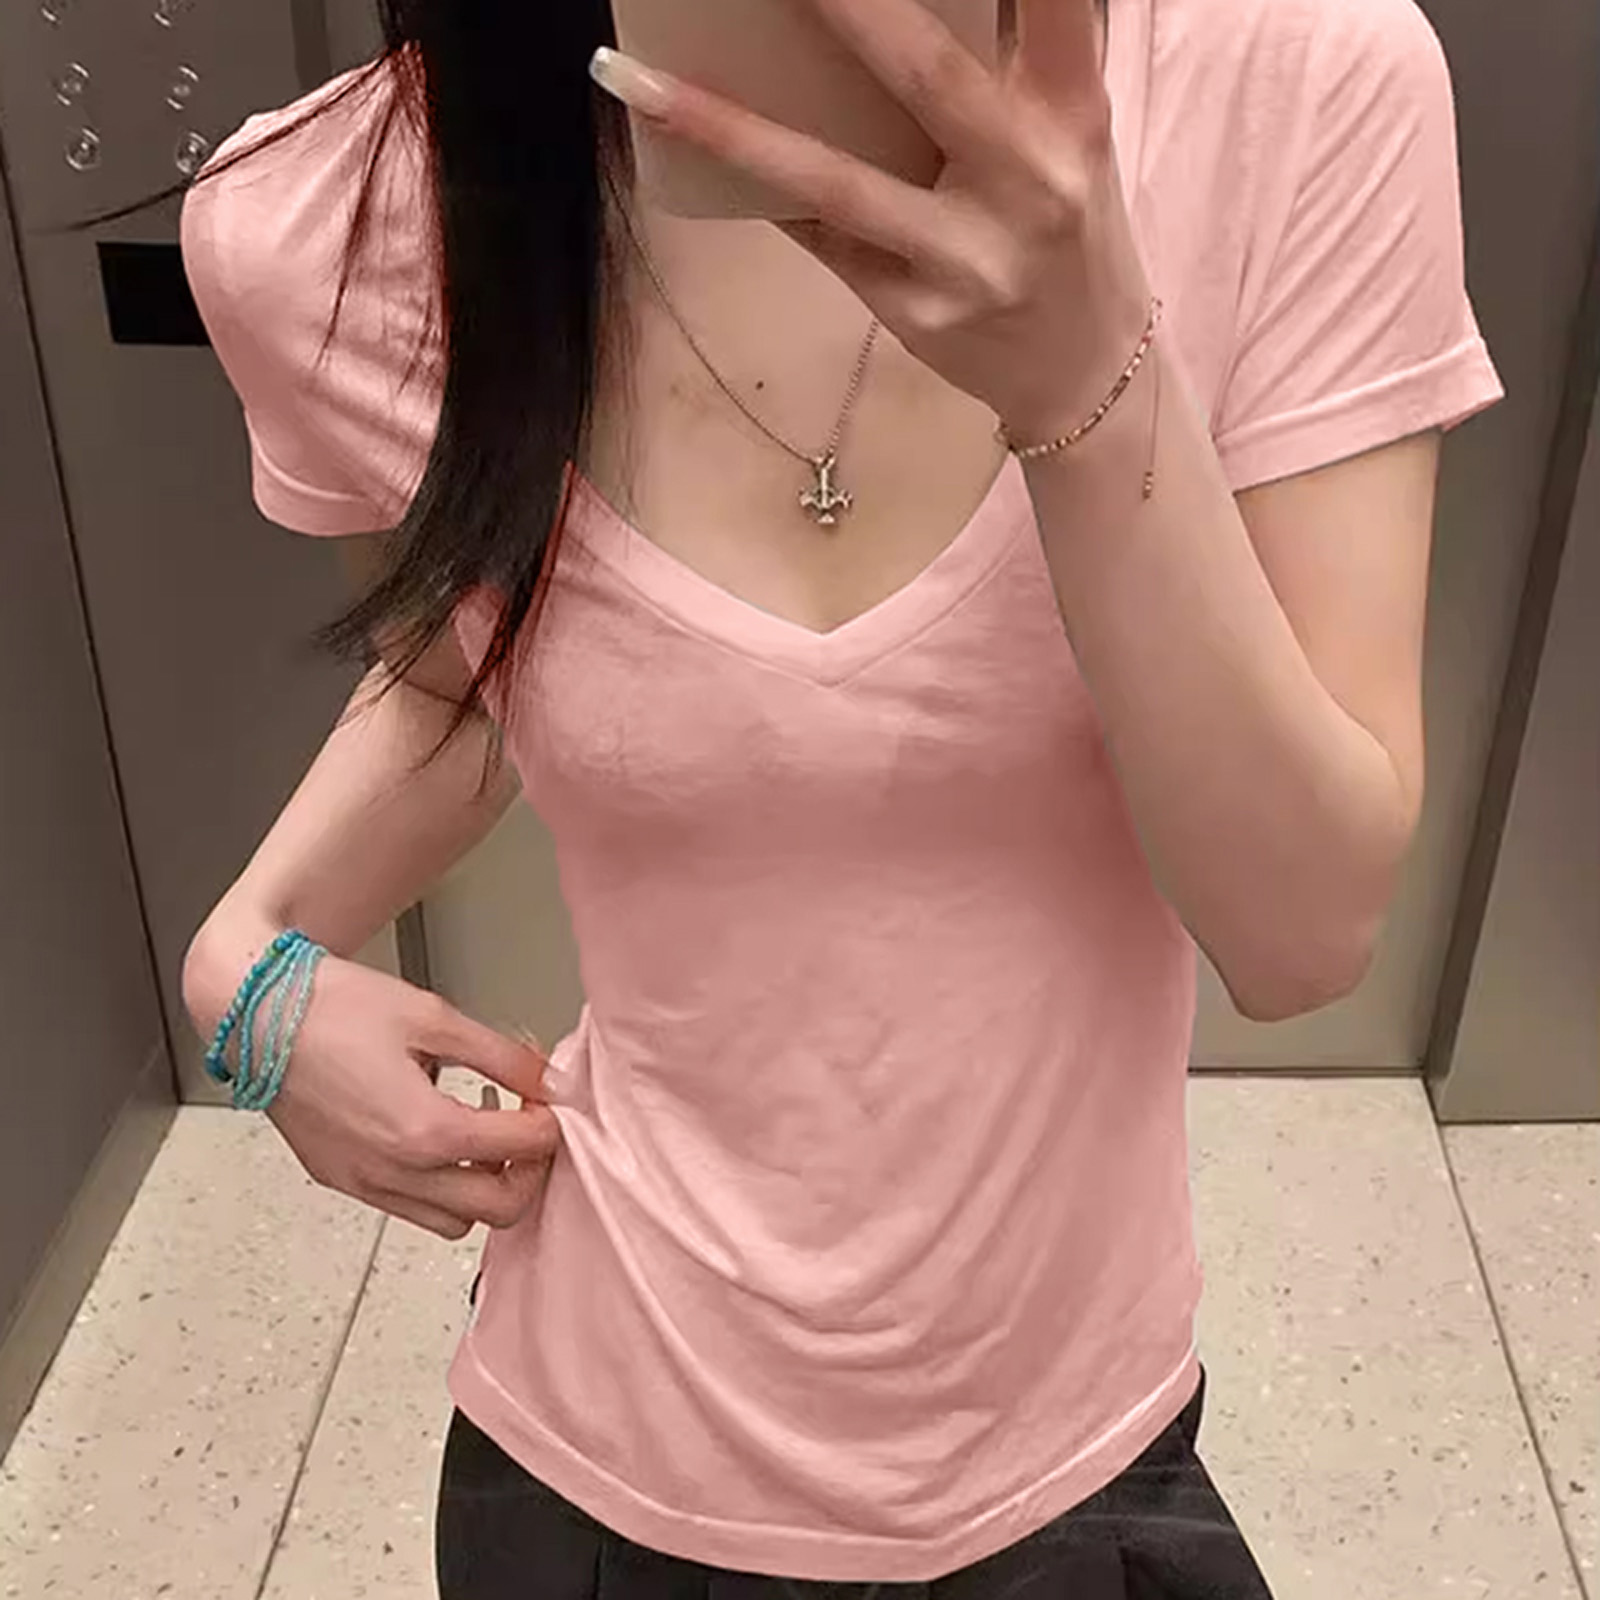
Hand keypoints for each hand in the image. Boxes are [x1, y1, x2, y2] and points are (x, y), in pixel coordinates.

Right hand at [256, 954, 560, 1240]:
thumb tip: (547, 1078)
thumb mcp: (434, 1017)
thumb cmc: (335, 1007)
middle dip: (528, 1171)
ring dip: (483, 1189)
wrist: (258, 1014)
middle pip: (500, 1209)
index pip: (524, 1150)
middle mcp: (394, 1171)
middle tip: (527, 1127)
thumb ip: (502, 1055)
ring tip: (483, 1136)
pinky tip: (437, 1140)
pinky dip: (439, 1190)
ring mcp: (364, 1183)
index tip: (545, 1097)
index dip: (549, 1121)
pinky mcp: (341, 1181)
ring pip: (453, 1222)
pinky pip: (407, 1209)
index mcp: (425, 1130)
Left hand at [590, 0, 1152, 443]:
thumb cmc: (1066, 223)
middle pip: (925, 72)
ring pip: (834, 182)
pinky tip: (684, 144)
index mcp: (1072, 111)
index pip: (1054, 2)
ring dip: (727, 129)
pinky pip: (820, 237)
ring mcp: (964, 257)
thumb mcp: (1071, 130)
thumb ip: (1022, 51)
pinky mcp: (914, 312)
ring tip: (636, 80)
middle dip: (845, 4)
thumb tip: (915, 0)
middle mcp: (1026, 179)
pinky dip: (760, 187)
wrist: (1083, 373)